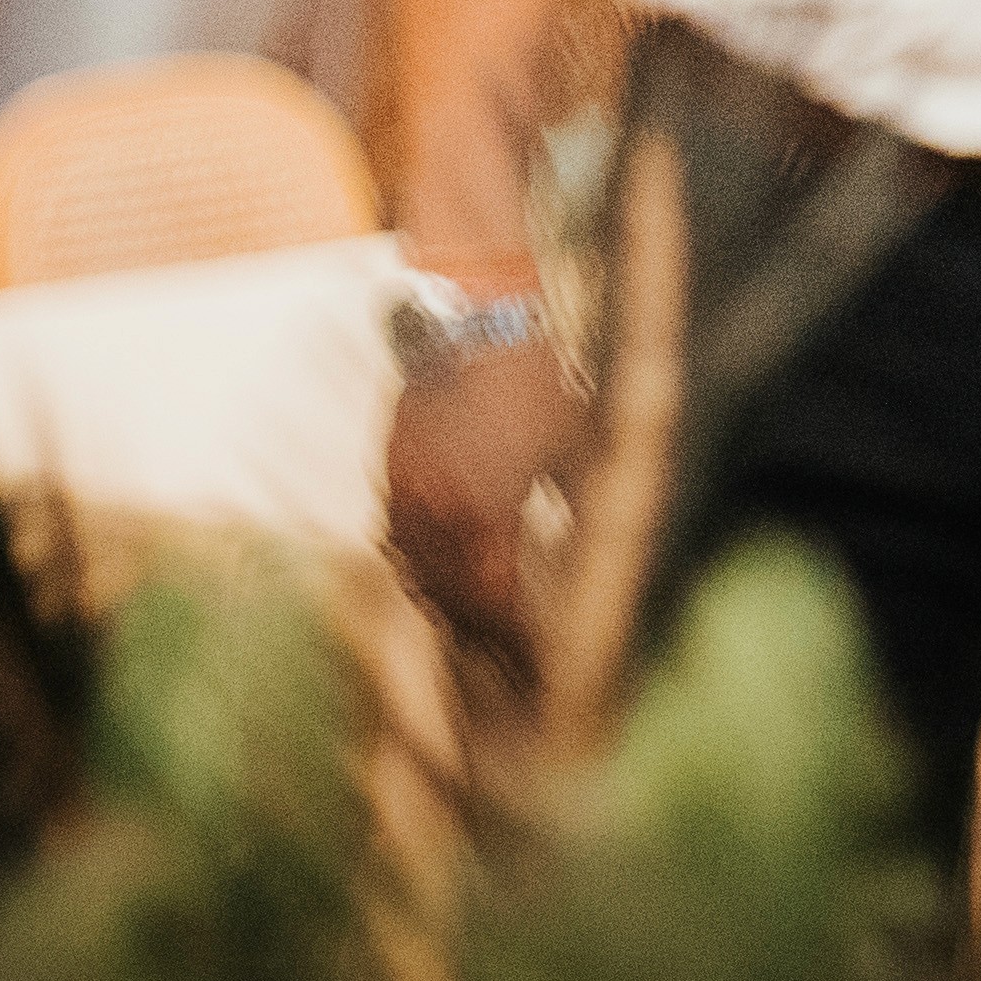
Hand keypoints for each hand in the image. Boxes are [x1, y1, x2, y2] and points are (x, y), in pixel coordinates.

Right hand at [382, 332, 582, 703]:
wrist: (475, 314)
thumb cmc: (538, 378)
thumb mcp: (574, 444)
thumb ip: (574, 504)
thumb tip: (591, 553)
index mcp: (486, 508)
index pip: (494, 597)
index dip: (512, 638)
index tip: (534, 666)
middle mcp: (437, 509)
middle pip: (449, 593)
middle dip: (477, 630)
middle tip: (503, 659)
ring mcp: (405, 489)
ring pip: (417, 568)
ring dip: (445, 599)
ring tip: (473, 626)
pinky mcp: (389, 466)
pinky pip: (397, 535)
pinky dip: (419, 562)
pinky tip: (439, 572)